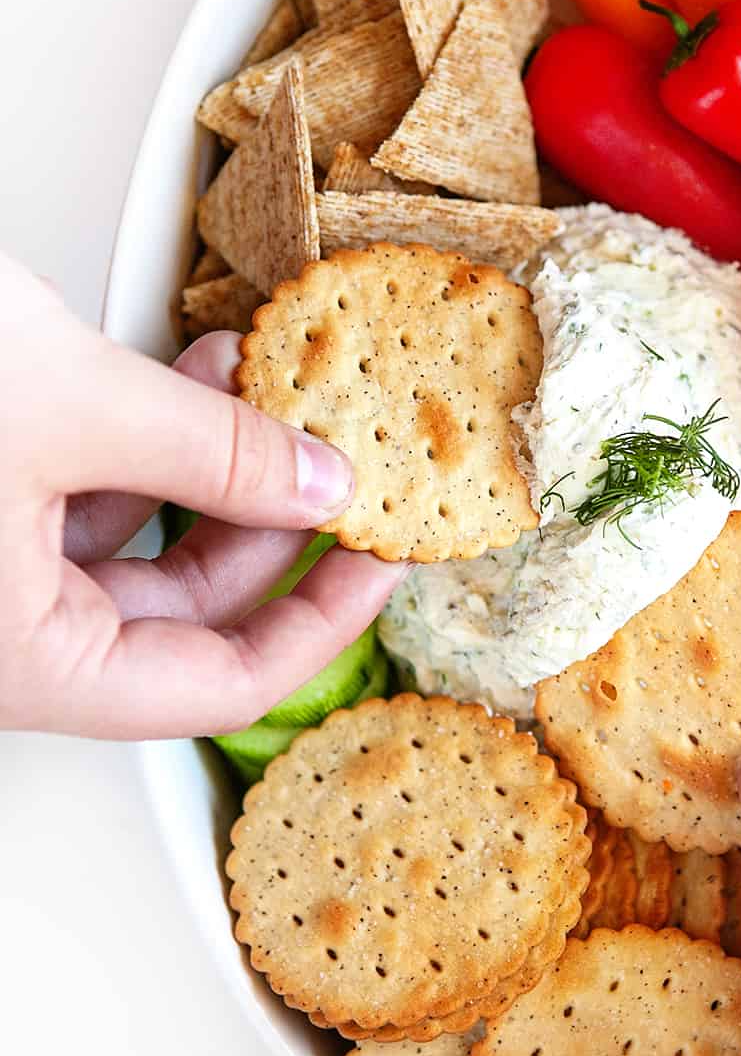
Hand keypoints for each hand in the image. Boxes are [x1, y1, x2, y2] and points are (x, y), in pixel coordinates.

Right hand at [0, 251, 401, 737]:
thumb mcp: (69, 406)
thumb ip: (210, 453)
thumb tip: (321, 484)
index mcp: (22, 661)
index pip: (215, 688)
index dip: (319, 623)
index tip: (386, 559)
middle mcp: (1, 633)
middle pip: (184, 615)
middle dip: (272, 524)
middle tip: (346, 460)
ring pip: (135, 545)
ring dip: (212, 464)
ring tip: (271, 381)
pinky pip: (83, 493)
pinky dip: (147, 439)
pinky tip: (198, 367)